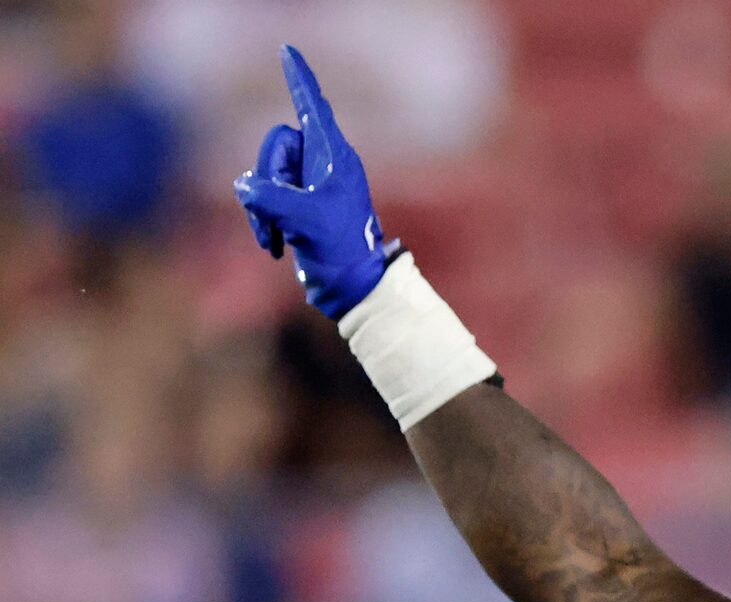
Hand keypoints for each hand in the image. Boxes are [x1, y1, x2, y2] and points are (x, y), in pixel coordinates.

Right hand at [232, 45, 397, 317]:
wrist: (352, 290)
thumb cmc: (340, 250)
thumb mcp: (303, 219)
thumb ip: (268, 195)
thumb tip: (245, 185)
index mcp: (334, 156)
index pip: (312, 106)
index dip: (298, 77)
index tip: (287, 49)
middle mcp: (323, 163)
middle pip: (275, 144)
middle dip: (267, 178)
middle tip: (279, 216)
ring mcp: (309, 184)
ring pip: (264, 172)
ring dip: (261, 207)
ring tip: (276, 237)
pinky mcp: (296, 204)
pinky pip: (262, 195)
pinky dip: (262, 219)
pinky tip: (272, 246)